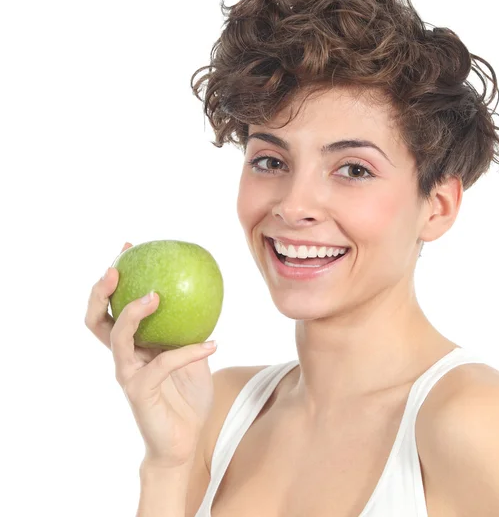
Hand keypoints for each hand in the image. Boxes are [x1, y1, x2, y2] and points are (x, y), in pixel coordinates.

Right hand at [85, 242, 217, 467]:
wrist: (185, 439)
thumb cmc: (186, 396)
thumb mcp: (193, 355)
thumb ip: (192, 330)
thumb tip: (208, 296)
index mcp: (134, 346)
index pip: (113, 308)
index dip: (114, 279)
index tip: (127, 247)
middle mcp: (124, 357)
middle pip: (96, 320)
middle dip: (101, 292)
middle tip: (116, 268)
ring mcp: (128, 374)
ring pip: (117, 337)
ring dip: (133, 313)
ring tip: (155, 296)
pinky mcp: (140, 392)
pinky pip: (163, 363)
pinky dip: (189, 351)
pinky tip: (213, 343)